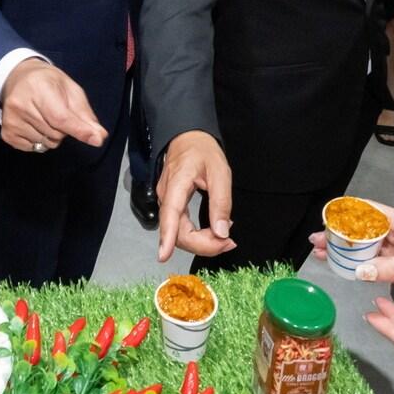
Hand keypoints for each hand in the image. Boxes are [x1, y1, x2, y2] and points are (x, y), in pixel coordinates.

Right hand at [0, 59, 107, 151]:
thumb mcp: (70, 89)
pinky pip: (34, 148)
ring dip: (52, 135)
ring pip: (46, 143)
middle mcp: (20, 105)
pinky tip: (34, 124)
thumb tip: (98, 136)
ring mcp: (11, 121)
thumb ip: (85, 114)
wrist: (17, 78)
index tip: (96, 139)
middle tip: (56, 112)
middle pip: (56, 134)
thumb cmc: (47, 83)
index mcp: (38, 88)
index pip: (61, 117)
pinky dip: (39, 140)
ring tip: (44, 116)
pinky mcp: (7, 134)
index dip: (79, 130)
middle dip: (64, 129)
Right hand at [156, 130, 236, 260]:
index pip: (170, 214)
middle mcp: (166, 196)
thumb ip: (221, 202)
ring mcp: (166, 202)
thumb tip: (221, 232)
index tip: (164, 256)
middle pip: (177, 232)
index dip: (167, 237)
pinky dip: (198, 235)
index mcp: (176, 184)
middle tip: (229, 242)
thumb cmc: (203, 150)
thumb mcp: (220, 172)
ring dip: (202, 242)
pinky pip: (181, 227)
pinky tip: (214, 233)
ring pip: (179, 233)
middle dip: (203, 244)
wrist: (187, 137)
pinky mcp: (171, 205)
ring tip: (225, 239)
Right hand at [308, 201, 393, 318]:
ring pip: (361, 247)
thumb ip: (387, 268)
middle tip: (317, 240)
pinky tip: (337, 266)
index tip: (327, 216)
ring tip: (319, 252)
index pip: (370, 210)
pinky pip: (367, 263)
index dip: (347, 211)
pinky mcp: (392, 269)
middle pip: (361, 229)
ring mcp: (393, 252)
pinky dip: (352, 264)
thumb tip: (358, 270)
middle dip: (338, 233)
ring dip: (342, 250)